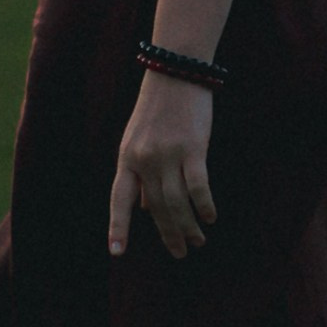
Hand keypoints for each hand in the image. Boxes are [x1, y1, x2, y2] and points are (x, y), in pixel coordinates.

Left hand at [109, 74, 217, 259]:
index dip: (118, 226)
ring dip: (188, 226)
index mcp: (127, 158)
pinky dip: (204, 205)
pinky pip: (198, 186)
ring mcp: (168, 155)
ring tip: (198, 241)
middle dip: (168, 234)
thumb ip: (139, 173)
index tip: (116, 252)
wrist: (176, 73)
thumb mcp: (137, 140)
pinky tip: (210, 217)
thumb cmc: (159, 107)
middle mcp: (144, 160)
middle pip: (155, 207)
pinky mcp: (193, 148)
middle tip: (180, 253)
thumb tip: (142, 208)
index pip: (119, 199)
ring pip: (177, 202)